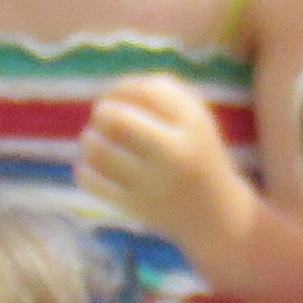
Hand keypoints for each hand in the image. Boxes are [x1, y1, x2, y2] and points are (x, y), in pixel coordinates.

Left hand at [80, 74, 262, 268]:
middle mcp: (175, 151)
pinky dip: (85, 169)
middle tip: (102, 117)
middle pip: (116, 118)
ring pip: (98, 149)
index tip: (117, 95)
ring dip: (90, 139)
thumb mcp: (198, 121)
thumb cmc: (200, 157)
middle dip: (102, 112)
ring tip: (96, 140)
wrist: (216, 214)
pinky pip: (91, 180)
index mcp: (194, 124)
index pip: (147, 90)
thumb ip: (166, 95)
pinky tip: (95, 167)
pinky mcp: (135, 206)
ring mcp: (153, 182)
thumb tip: (117, 88)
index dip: (122, 87)